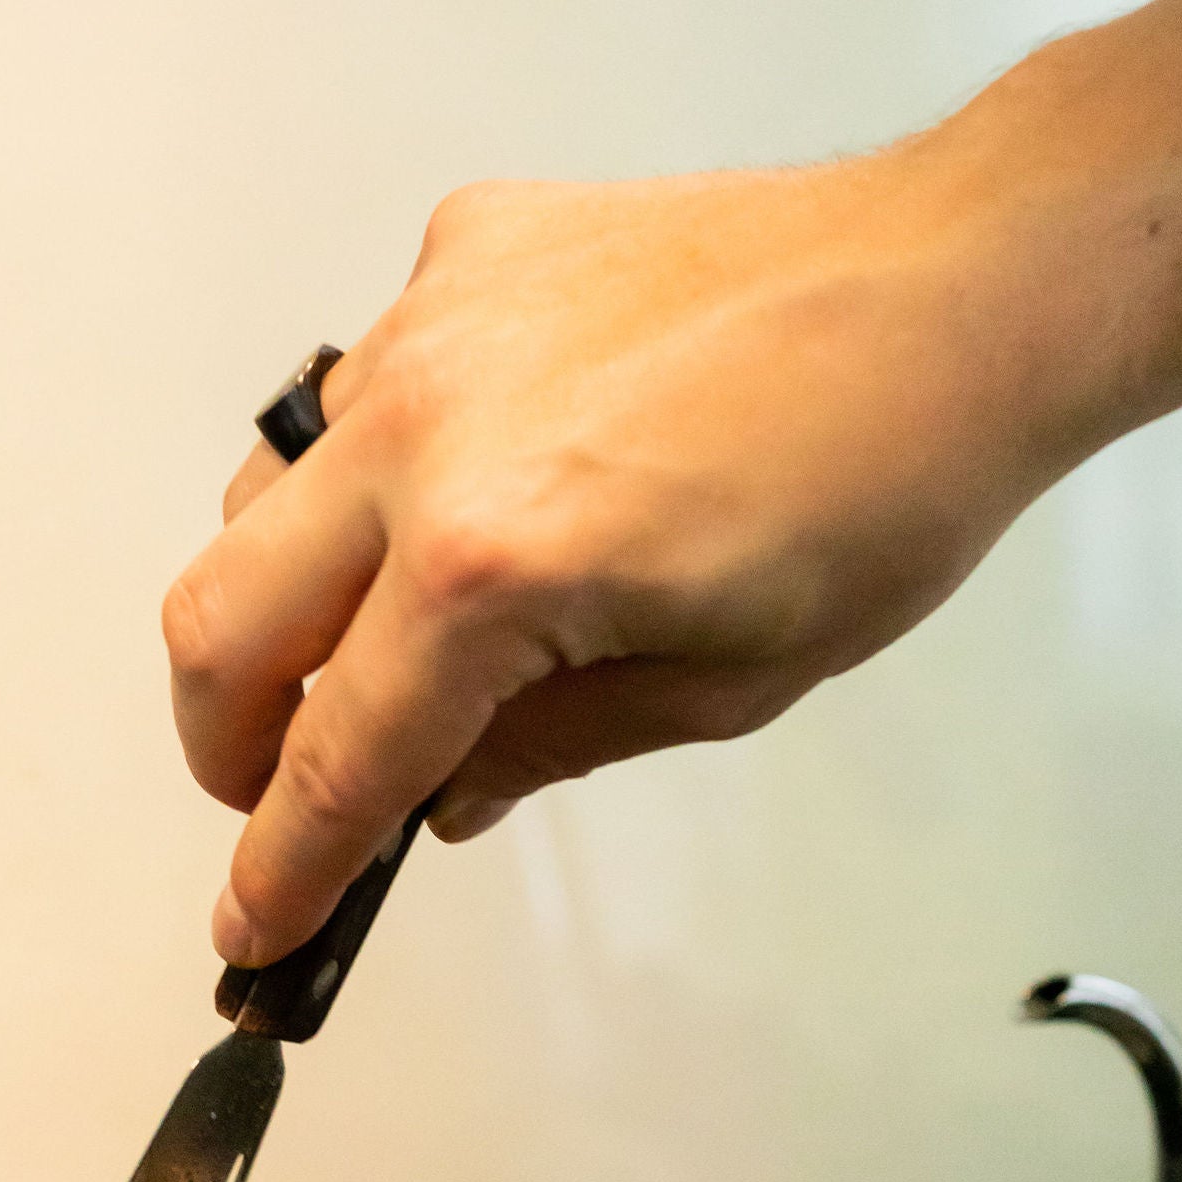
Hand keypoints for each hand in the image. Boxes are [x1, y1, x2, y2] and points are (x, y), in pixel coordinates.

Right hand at [164, 0, 1181, 969]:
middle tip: (282, 803)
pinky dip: (375, 477)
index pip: (335, 757)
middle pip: (217, 625)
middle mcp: (425, 434)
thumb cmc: (885, 481)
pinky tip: (474, 499)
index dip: (284, 869)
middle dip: (225, 750)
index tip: (254, 929)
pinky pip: (357, 391)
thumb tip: (436, 797)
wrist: (964, 284)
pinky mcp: (463, 252)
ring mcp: (429, 328)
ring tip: (380, 658)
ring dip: (286, 605)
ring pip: (262, 499)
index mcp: (494, 565)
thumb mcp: (724, 686)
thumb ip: (546, 748)